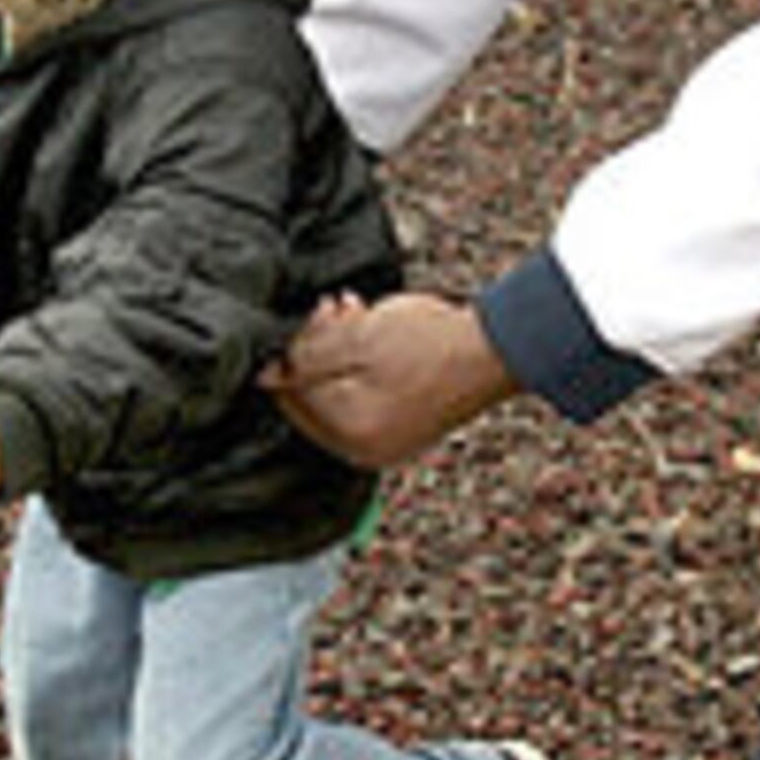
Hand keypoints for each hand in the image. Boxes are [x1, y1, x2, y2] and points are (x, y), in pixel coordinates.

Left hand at [265, 289, 515, 468]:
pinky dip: (365, 365)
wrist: (497, 350)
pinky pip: (368, 397)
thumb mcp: (357, 342)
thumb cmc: (430, 345)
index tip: (313, 314)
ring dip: (341, 351)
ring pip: (341, 392)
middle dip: (317, 349)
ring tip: (356, 314)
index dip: (293, 349)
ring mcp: (389, 440)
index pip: (292, 395)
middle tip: (334, 310)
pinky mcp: (407, 425)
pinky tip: (376, 330)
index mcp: (349, 435)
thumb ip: (304, 358)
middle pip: (315, 397)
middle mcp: (366, 449)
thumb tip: (261, 371)